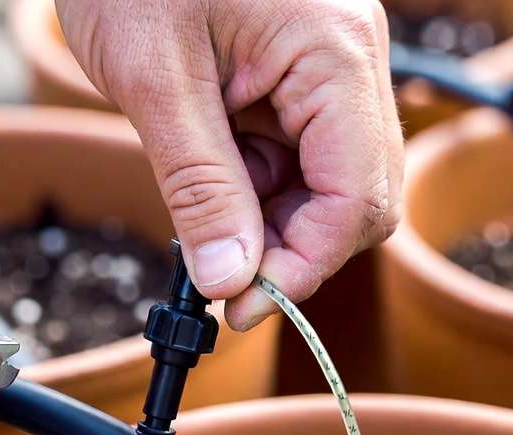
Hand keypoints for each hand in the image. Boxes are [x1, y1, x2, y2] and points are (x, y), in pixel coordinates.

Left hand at [57, 0, 402, 329]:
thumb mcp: (155, 80)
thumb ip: (200, 184)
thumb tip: (231, 278)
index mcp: (333, 53)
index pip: (356, 198)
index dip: (302, 266)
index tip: (238, 304)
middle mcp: (349, 59)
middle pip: (356, 195)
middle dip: (291, 246)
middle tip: (219, 274)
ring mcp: (329, 64)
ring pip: (327, 180)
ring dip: (269, 217)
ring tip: (200, 212)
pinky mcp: (299, 69)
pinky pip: (298, 150)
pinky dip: (257, 183)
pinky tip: (210, 178)